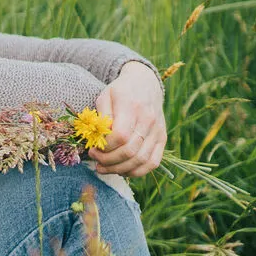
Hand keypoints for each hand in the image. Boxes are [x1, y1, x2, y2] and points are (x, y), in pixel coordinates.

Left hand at [89, 61, 166, 177]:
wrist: (145, 83)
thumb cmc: (120, 91)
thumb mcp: (105, 96)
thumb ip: (102, 117)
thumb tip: (101, 139)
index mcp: (131, 106)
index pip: (120, 136)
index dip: (105, 147)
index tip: (93, 148)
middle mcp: (148, 119)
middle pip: (130, 151)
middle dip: (108, 161)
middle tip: (95, 159)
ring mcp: (157, 130)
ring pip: (141, 160)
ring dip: (119, 169)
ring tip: (104, 168)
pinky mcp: (162, 138)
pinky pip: (153, 162)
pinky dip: (137, 171)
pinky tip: (121, 170)